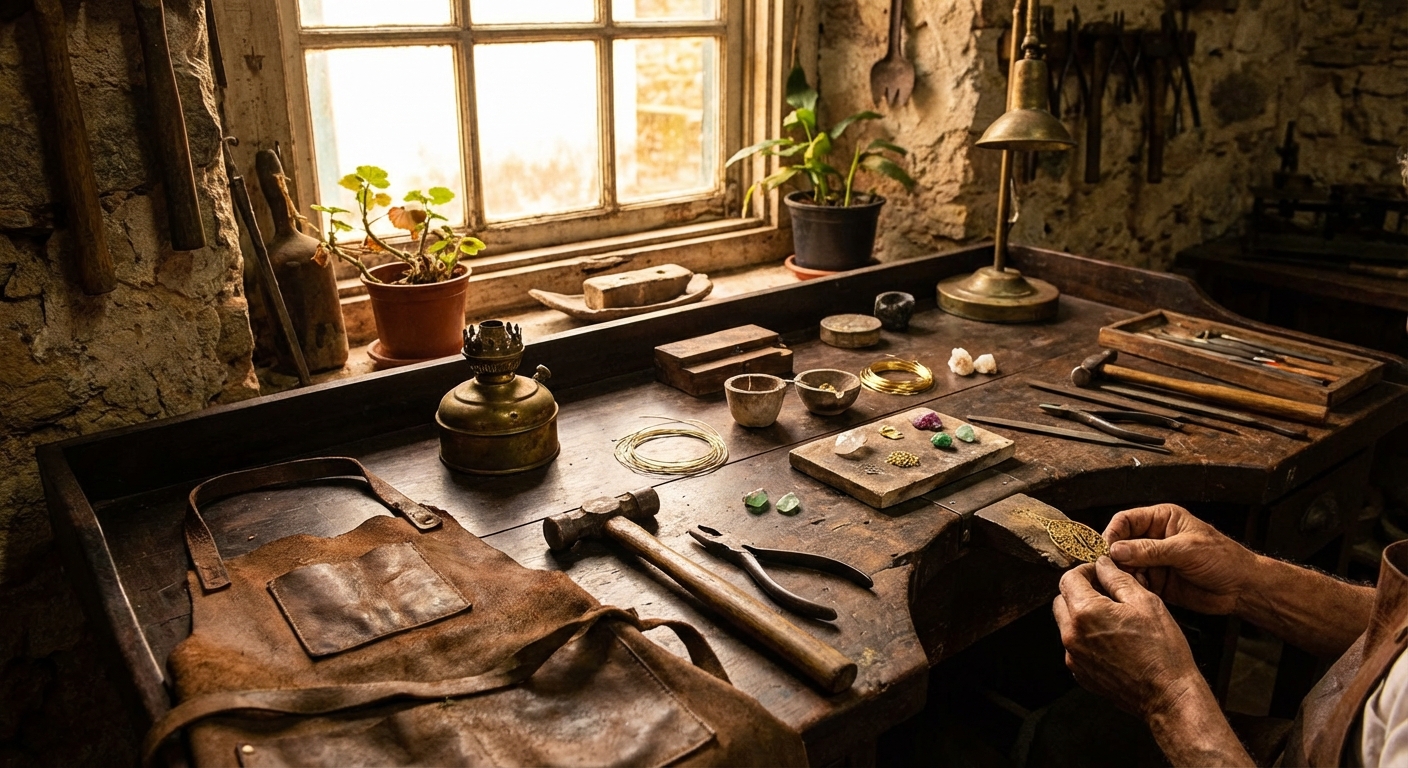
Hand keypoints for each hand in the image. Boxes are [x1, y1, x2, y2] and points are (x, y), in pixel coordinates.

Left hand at [1053, 558, 1205, 718]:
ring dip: (1082, 614)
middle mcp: (1072, 635)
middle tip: (1105, 591)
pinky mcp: (1080, 672)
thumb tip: (1103, 565)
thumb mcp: (1145, 602)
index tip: (1098, 571)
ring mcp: (1074, 656)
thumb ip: (1118, 578)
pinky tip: (1111, 638)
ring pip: (1066, 623)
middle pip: (1062, 600)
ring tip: (1112, 616)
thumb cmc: (1162, 652)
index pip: (1069, 578)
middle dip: (1079, 591)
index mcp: (1086, 613)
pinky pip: (1074, 646)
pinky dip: (1086, 636)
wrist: (1167, 694)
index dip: (1085, 570)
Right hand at [1104, 504, 1258, 614]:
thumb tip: (1117, 550)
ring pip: (1124, 565)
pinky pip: (1134, 583)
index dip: (1112, 533)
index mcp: (1162, 519)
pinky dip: (1130, 587)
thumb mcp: (1186, 550)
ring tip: (1122, 582)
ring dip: (1121, 574)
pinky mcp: (1156, 581)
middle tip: (1107, 569)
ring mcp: (1154, 561)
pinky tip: (1134, 591)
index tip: (1104, 549)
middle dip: (1113, 557)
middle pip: (1121, 544)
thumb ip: (1150, 550)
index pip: (1126, 520)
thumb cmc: (1224, 559)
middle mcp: (1154, 538)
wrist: (1242, 588)